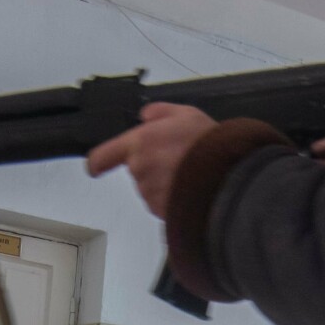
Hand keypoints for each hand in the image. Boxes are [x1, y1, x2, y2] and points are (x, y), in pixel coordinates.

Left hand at [86, 103, 217, 218]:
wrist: (228, 179)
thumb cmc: (209, 145)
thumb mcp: (187, 114)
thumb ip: (160, 112)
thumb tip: (146, 115)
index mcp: (140, 143)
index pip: (103, 157)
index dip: (98, 162)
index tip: (96, 166)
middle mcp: (140, 170)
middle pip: (136, 169)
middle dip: (151, 165)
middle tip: (177, 158)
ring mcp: (150, 194)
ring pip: (149, 187)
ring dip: (162, 182)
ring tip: (188, 174)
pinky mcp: (161, 212)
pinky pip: (161, 203)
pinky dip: (172, 198)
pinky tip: (189, 189)